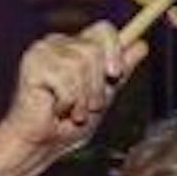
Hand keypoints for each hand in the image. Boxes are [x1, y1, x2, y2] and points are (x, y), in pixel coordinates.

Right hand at [0, 23, 146, 174]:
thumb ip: (120, 71)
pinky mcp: (33, 63)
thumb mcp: (103, 96)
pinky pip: (66, 79)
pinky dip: (67, 101)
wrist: (40, 146)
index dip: (114, 49)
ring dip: (82, 97)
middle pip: (94, 49)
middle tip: (88, 106)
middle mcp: (57, 43)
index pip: (104, 29)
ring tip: (72, 112)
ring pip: (81, 64)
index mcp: (74, 47)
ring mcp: (43, 51)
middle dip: (97, 85)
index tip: (115, 74)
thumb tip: (143, 45)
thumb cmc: (67, 125)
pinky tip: (56, 110)